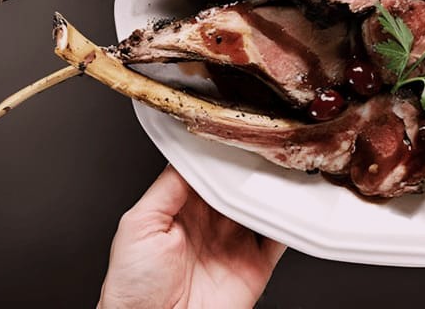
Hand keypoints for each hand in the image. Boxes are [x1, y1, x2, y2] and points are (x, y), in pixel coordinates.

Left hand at [99, 166, 284, 308]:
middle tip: (263, 149)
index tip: (236, 136)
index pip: (208, 171)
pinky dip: (290, 223)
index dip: (222, 154)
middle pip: (239, 185)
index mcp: (182, 208)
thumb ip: (167, 188)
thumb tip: (188, 155)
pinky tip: (292, 205)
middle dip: (251, 168)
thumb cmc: (132, 287)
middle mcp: (211, 222)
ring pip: (262, 206)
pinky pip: (279, 239)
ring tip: (281, 170)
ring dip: (273, 190)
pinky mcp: (255, 266)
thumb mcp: (138, 224)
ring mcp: (234, 243)